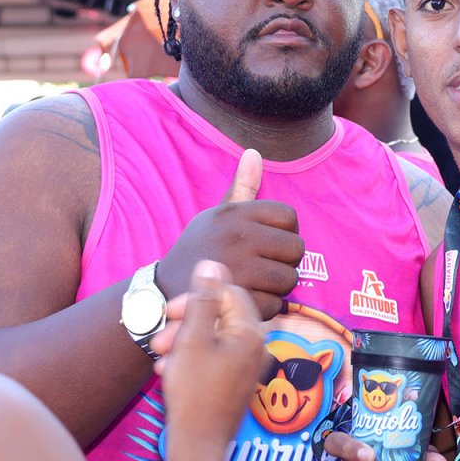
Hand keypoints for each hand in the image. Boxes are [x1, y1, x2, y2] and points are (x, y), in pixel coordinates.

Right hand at [151, 260, 264, 446]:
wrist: (196, 446)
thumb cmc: (193, 394)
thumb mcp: (192, 339)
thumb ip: (202, 300)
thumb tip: (212, 263)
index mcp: (252, 332)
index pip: (228, 293)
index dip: (195, 298)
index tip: (169, 312)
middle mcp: (256, 346)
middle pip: (220, 316)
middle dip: (186, 323)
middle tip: (159, 339)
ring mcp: (247, 365)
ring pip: (212, 338)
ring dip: (184, 343)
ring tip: (160, 358)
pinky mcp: (235, 381)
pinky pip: (213, 358)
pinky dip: (191, 360)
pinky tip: (168, 372)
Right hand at [157, 148, 303, 319]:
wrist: (163, 291)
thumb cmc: (198, 250)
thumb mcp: (215, 216)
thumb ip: (240, 188)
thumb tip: (254, 153)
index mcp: (235, 213)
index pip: (289, 217)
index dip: (287, 232)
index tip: (271, 243)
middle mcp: (237, 236)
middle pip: (296, 249)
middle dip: (286, 261)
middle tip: (267, 266)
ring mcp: (237, 268)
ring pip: (289, 279)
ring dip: (278, 287)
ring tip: (258, 283)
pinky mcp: (236, 299)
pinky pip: (275, 303)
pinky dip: (266, 307)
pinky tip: (249, 300)